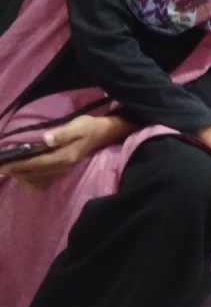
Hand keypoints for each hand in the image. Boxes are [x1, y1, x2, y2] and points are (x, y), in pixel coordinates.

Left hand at [1, 114, 135, 187]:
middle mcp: (62, 167)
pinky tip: (22, 175)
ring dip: (21, 176)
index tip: (3, 164)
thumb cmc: (88, 126)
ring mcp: (62, 171)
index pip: (36, 163)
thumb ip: (62, 133)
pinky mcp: (62, 171)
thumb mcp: (78, 125)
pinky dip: (30, 180)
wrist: (103, 134)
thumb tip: (46, 139)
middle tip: (0, 167)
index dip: (18, 164)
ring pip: (37, 179)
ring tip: (7, 170)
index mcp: (64, 156)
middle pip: (34, 173)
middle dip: (15, 171)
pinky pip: (43, 181)